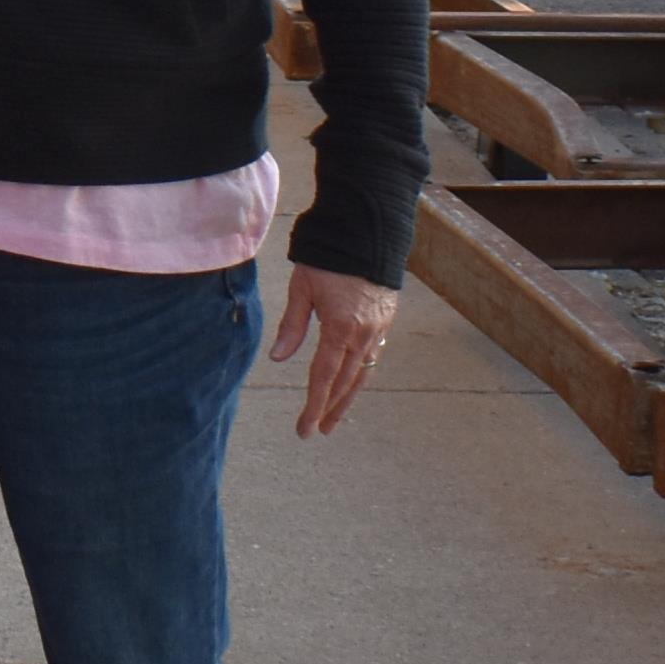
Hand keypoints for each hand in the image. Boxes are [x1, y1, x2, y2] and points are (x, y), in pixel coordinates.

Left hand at [264, 265, 398, 436]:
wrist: (368, 232)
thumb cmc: (329, 257)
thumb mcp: (303, 287)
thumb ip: (292, 325)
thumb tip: (279, 359)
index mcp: (340, 328)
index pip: (324, 377)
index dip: (313, 406)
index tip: (305, 429)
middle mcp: (363, 334)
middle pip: (345, 382)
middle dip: (331, 409)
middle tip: (318, 431)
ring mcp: (378, 329)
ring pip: (362, 373)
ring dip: (347, 398)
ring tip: (335, 418)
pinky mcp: (386, 321)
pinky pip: (373, 356)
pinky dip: (360, 375)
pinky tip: (352, 383)